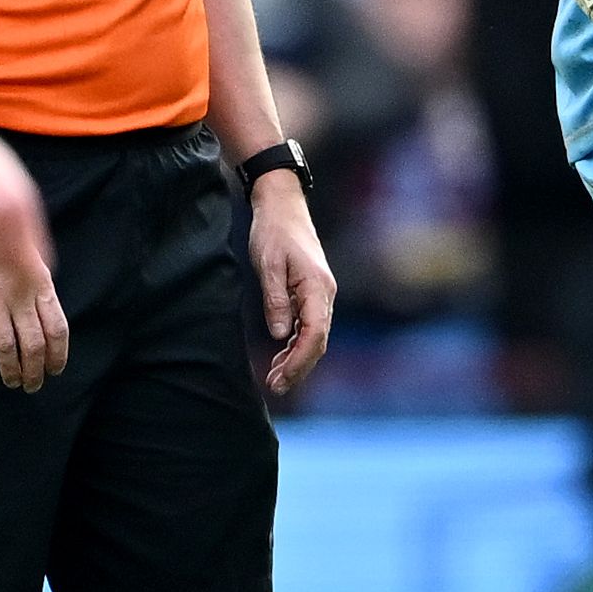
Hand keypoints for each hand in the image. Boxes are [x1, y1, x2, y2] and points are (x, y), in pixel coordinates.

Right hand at [0, 243, 67, 390]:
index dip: (58, 354)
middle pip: (34, 342)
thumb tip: (52, 325)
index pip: (56, 327)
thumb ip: (40, 286)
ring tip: (12, 381)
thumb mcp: (28, 255)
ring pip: (6, 345)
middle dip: (35, 370)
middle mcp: (18, 291)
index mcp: (39, 282)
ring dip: (11, 369)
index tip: (54, 369)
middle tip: (32, 384)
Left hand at [247, 172, 335, 394]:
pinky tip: (281, 357)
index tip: (280, 378)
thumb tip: (279, 335)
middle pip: (317, 341)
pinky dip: (295, 345)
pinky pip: (307, 326)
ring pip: (313, 336)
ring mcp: (319, 294)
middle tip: (276, 387)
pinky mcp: (310, 293)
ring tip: (275, 379)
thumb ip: (275, 300)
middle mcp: (324, 294)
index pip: (314, 334)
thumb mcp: (268, 264)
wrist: (282, 204)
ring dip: (296, 359)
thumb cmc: (273, 231)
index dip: (299, 361)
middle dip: (298, 367)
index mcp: (317, 288)